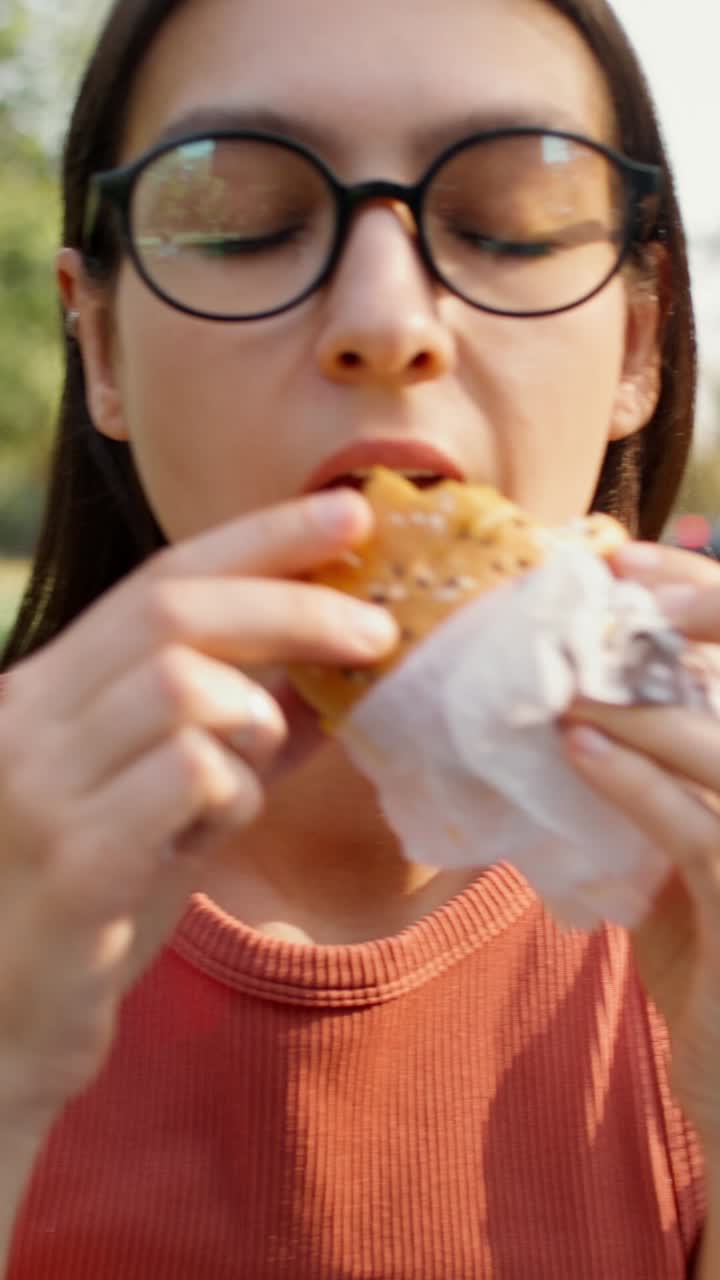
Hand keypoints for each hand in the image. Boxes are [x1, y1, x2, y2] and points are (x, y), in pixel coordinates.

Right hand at [0, 488, 396, 1122]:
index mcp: (49, 689)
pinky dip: (234, 791)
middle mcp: (28, 717)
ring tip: (249, 774)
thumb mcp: (166, 803)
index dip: (261, 538)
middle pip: (171, 612)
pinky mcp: (73, 861)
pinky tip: (214, 830)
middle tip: (378, 628)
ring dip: (252, 720)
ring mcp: (41, 786)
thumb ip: (238, 736)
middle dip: (290, 604)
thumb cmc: (93, 906)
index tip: (349, 512)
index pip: (160, 578)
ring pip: (180, 685)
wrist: (4, 1026)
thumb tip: (331, 679)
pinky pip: (187, 776)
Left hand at [562, 542, 719, 1150]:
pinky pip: (695, 826)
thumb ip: (652, 793)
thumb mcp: (683, 866)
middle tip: (594, 588)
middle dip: (678, 619)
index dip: (702, 595)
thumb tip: (570, 719)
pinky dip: (632, 779)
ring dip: (639, 701)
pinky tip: (575, 745)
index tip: (619, 558)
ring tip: (563, 673)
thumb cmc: (713, 969)